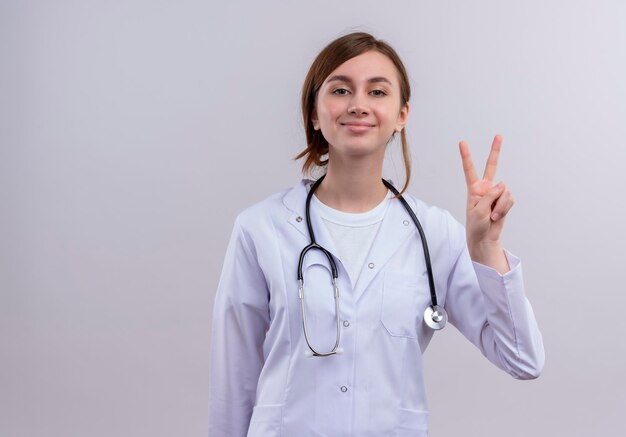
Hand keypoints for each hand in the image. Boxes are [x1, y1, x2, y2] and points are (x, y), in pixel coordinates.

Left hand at [459, 134, 514, 249]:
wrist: (485, 238)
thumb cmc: (476, 225)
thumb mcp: (478, 211)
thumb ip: (489, 196)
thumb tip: (502, 184)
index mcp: (473, 189)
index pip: (469, 170)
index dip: (466, 156)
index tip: (462, 143)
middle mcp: (485, 188)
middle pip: (491, 166)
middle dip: (495, 151)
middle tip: (499, 136)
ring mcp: (496, 194)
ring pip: (504, 191)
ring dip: (500, 205)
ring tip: (491, 215)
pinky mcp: (505, 200)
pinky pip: (510, 200)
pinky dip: (504, 209)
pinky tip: (497, 216)